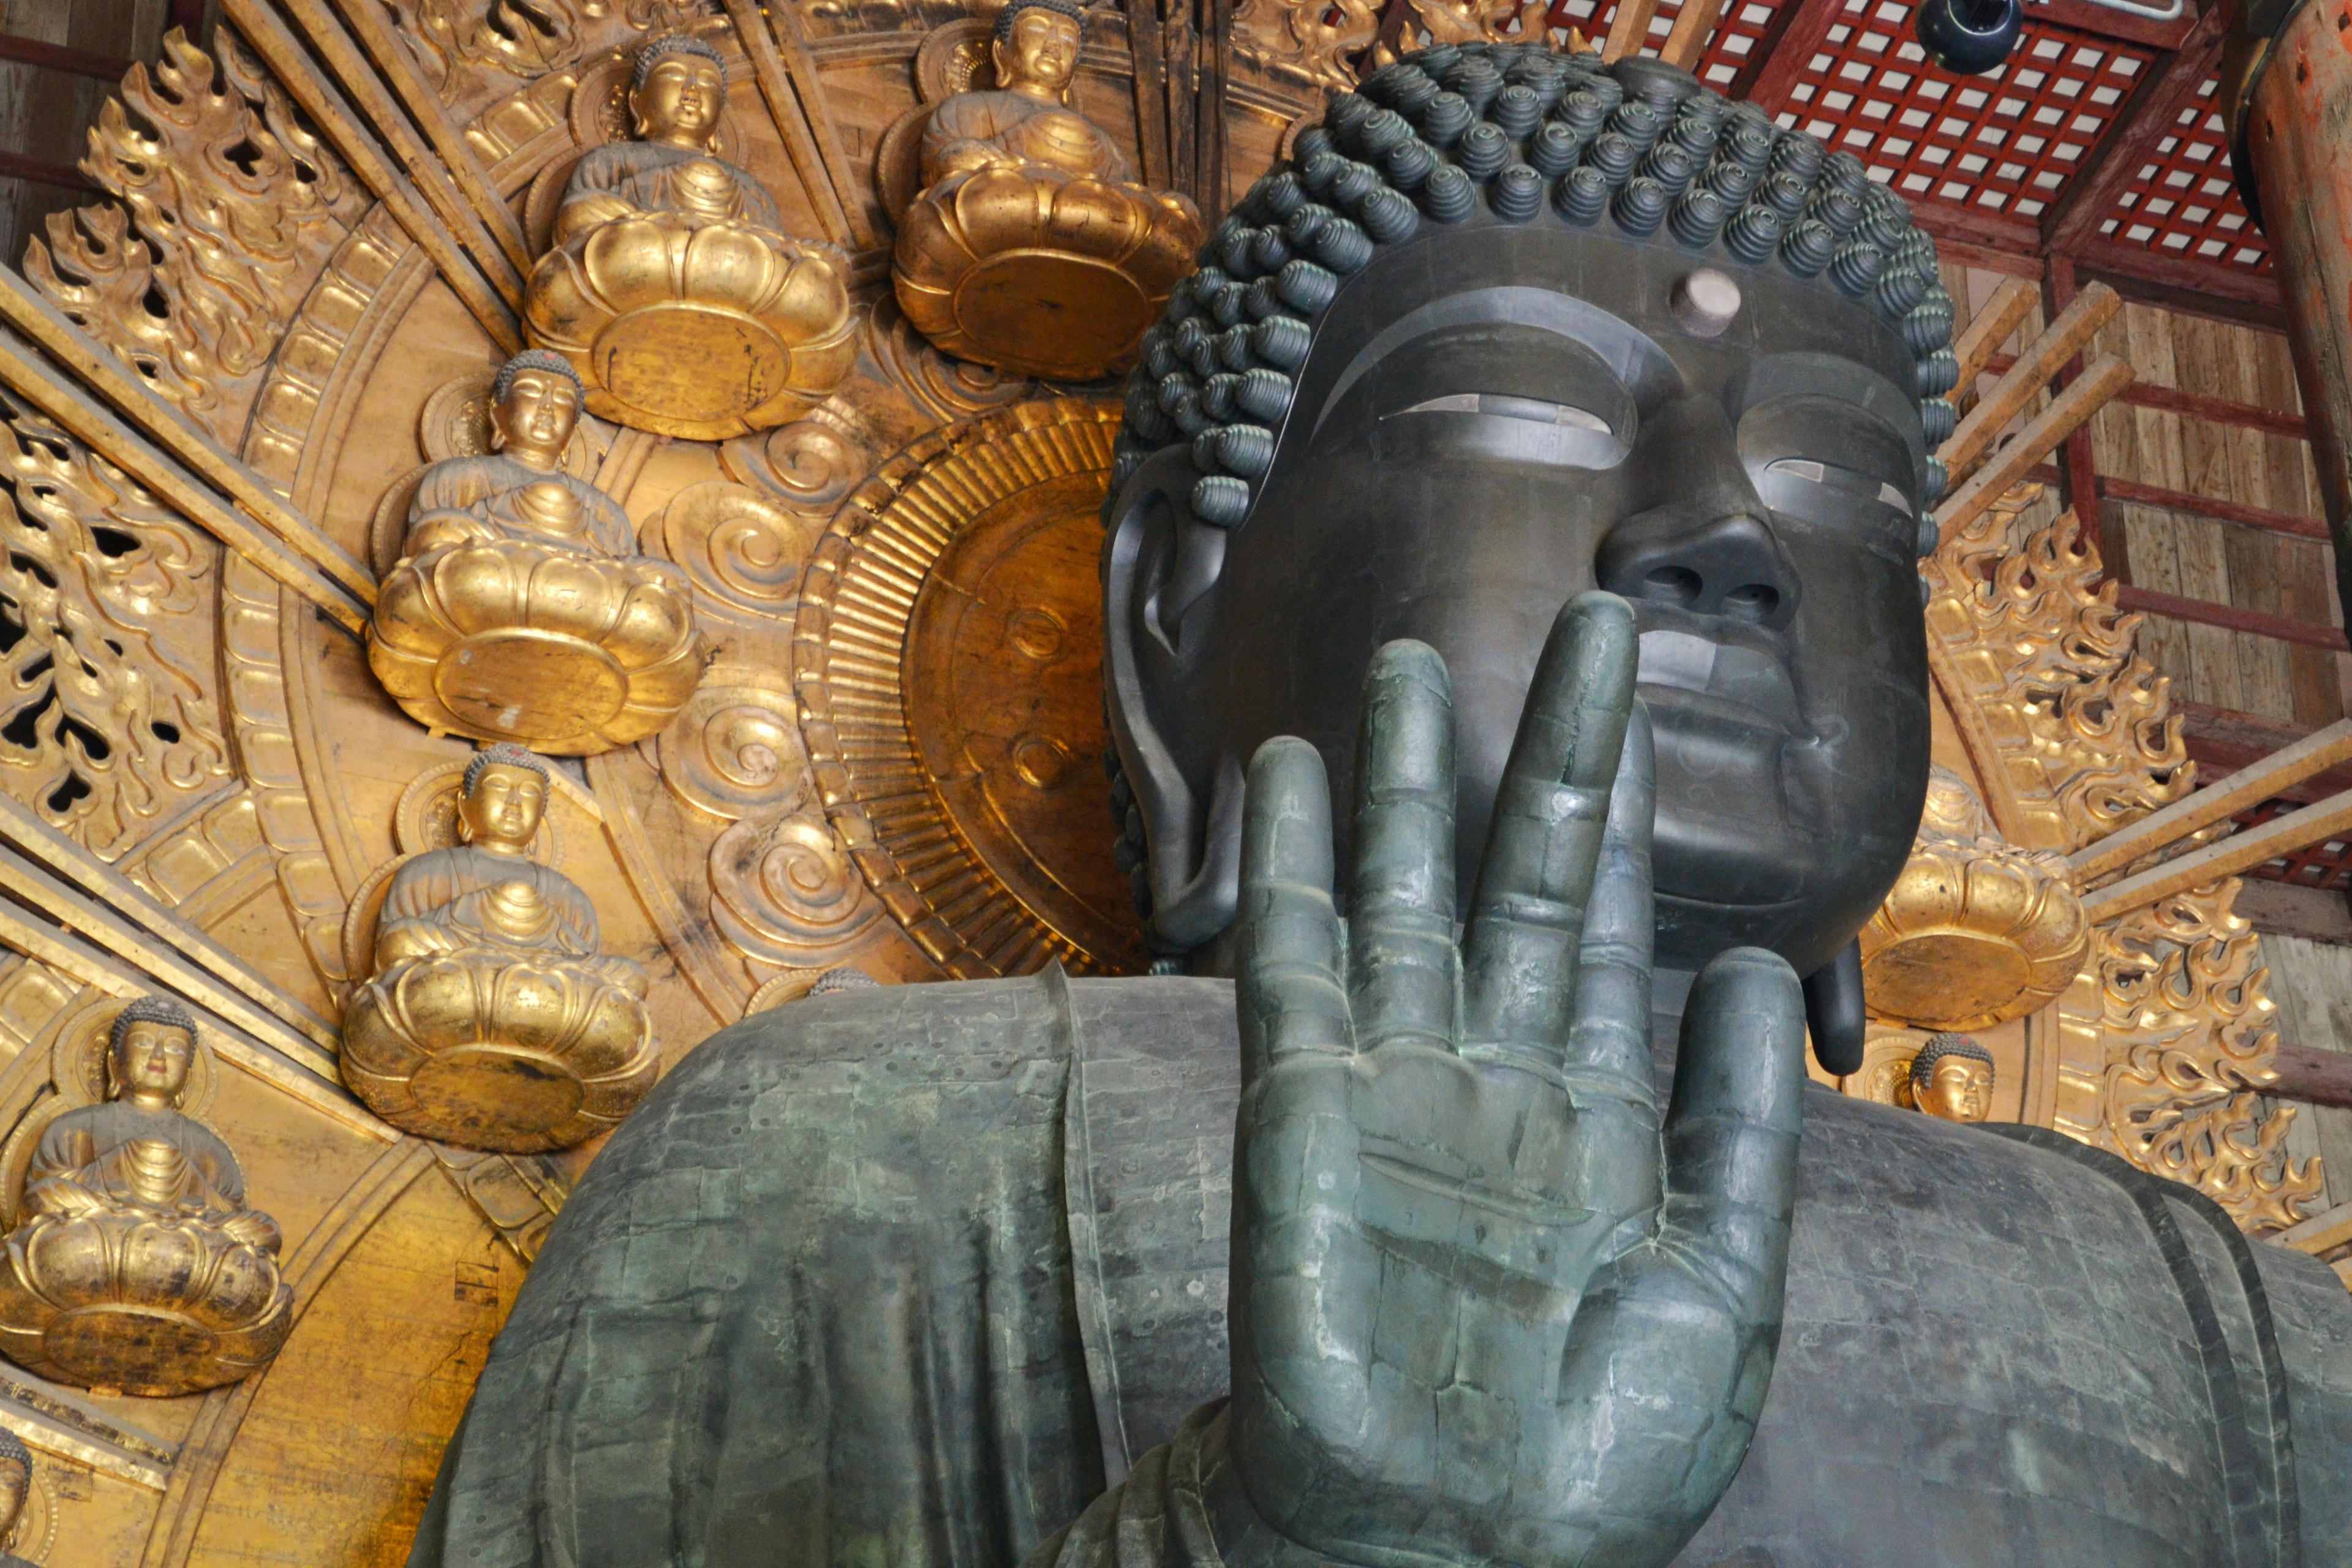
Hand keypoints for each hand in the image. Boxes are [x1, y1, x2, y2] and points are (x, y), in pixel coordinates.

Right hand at [1218, 593, 1807, 1567]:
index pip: (1607, 921)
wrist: (1458, 1540)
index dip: (1619, 805)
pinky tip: (1291, 774)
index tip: (1633, 693)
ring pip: (1398, 892)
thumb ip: (1736, 1122)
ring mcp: (1394, 1081)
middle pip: (1516, 874)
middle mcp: (1493, 1072)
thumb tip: (1754, 965)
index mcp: (1595, 1111)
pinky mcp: (1301, 1106)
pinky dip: (1290, 864)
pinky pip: (1291, 961)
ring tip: (1405, 666)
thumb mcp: (1718, 1283)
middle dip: (1541, 750)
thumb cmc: (1598, 1448)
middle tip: (1578, 623)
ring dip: (1400, 780)